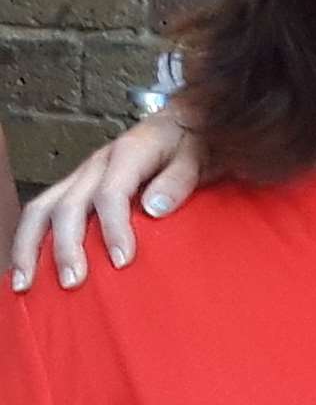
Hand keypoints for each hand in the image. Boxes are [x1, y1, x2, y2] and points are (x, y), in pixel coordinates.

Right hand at [9, 106, 201, 291]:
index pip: (112, 192)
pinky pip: (42, 211)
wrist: (185, 121)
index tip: (122, 261)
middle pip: (70, 204)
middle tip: (74, 281)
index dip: (114, 228)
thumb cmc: (194, 142)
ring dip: (31, 246)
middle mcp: (99, 163)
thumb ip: (180, 178)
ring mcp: (83, 175)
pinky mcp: (77, 186)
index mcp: (131, 151)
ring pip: (43, 207)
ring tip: (27, 283)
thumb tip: (155, 208)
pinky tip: (27, 269)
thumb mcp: (200, 154)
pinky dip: (30, 240)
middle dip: (68, 246)